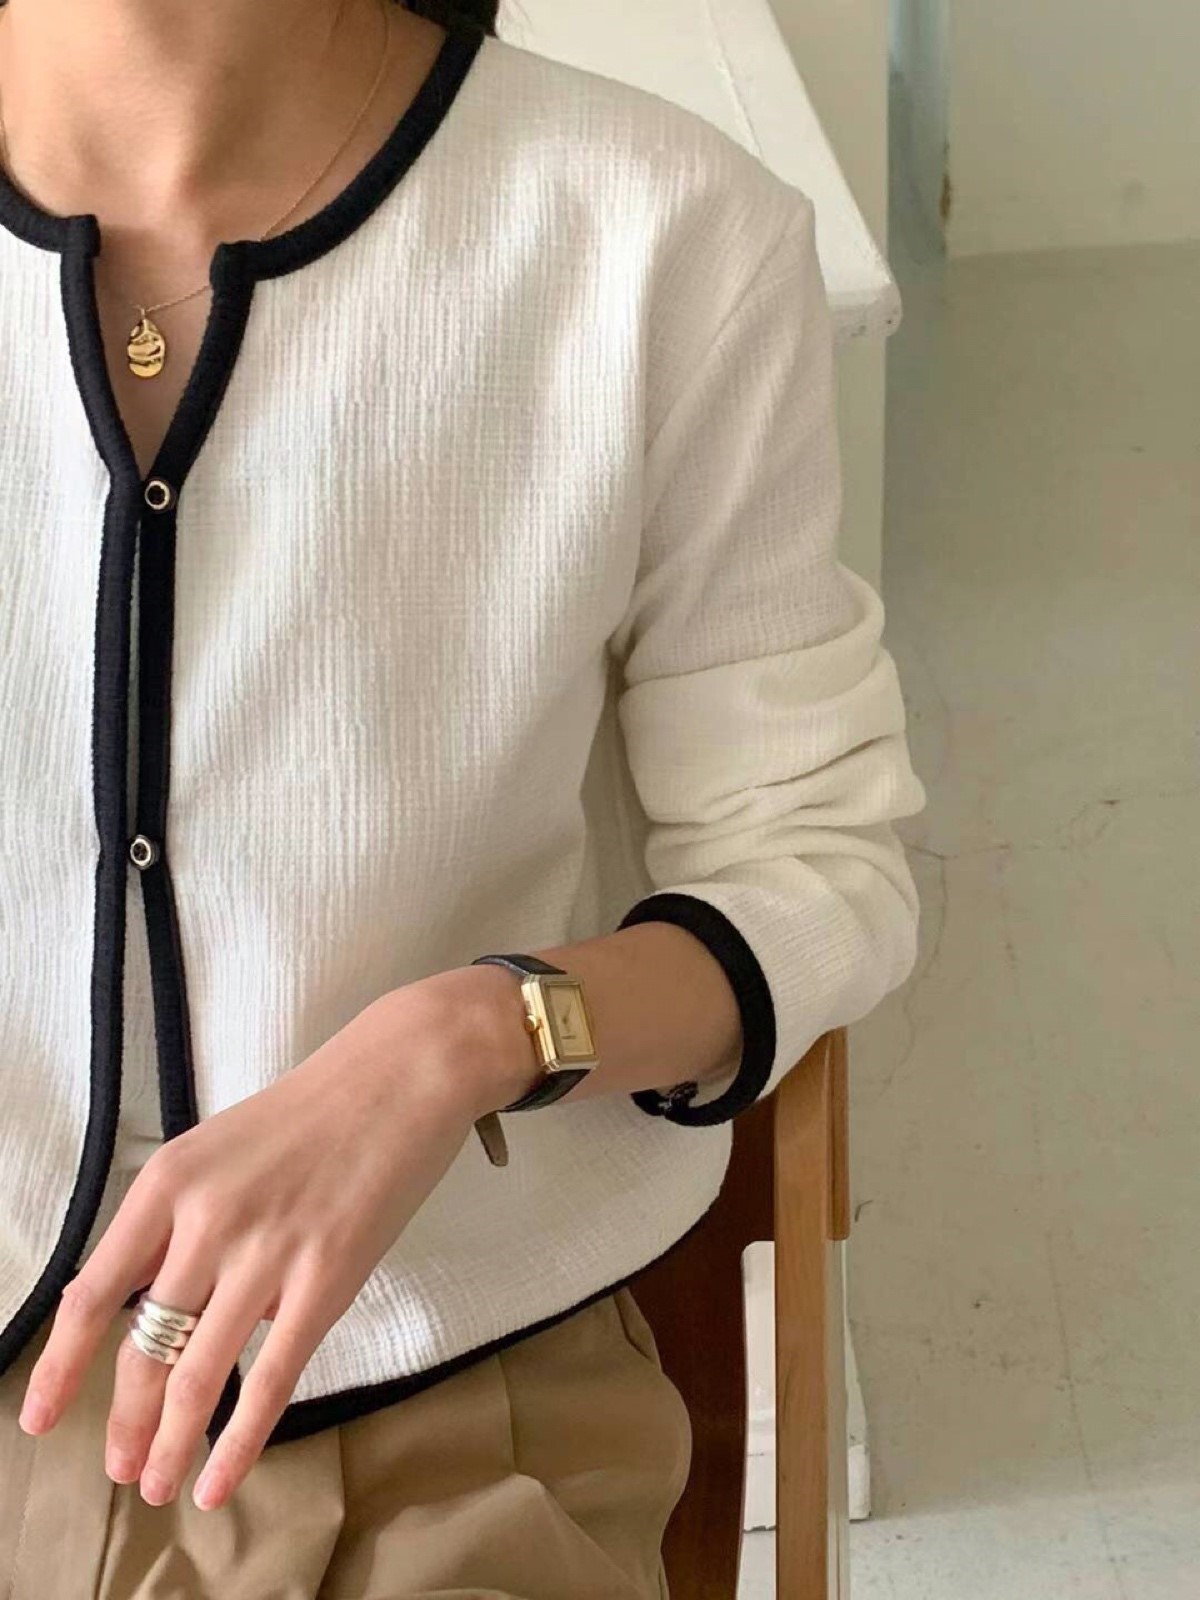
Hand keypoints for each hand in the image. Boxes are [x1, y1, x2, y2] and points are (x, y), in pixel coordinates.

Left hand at [16, 964, 534, 1510]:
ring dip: (170, 1444)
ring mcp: (266, 1251)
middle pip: (145, 1347)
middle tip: (118, 1465)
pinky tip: (219, 1479)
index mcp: (169, 1181)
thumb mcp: (221, 1148)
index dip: (62, 1365)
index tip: (39, 1417)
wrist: (403, 1074)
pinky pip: (270, 1379)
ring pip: (197, 1376)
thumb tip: (157, 1311)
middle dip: (125, 1421)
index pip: (95, 1292)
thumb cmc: (315, 1111)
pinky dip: (238, 1442)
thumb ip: (183, 1225)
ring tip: (159, 1485)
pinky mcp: (326, 1279)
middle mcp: (206, 1218)